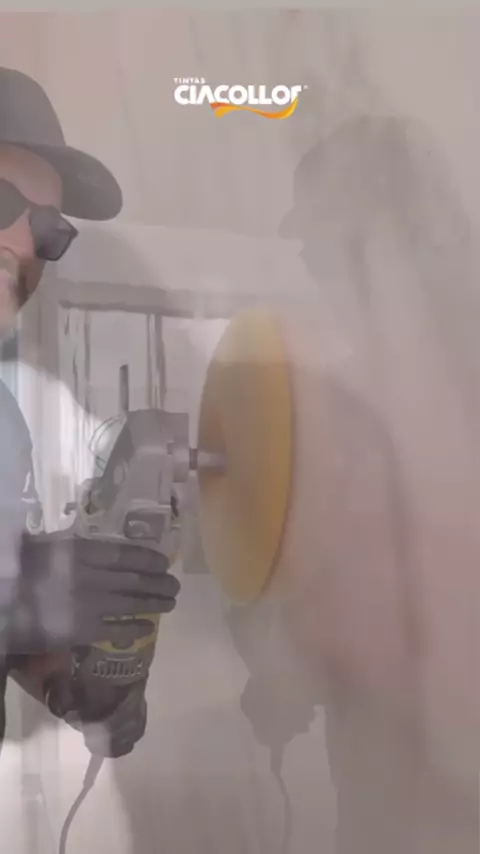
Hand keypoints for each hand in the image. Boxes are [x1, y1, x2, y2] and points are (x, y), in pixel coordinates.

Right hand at [7, 532, 179, 653]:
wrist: (2, 599)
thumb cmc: (21, 569)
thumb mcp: (51, 549)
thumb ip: (77, 551)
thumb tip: (104, 554)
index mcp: (81, 552)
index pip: (124, 554)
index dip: (147, 558)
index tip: (163, 562)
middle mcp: (91, 576)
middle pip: (134, 579)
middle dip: (157, 582)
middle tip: (174, 585)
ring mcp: (88, 604)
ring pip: (131, 603)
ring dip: (154, 603)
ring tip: (171, 602)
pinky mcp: (81, 630)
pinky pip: (116, 629)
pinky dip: (135, 628)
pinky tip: (148, 627)